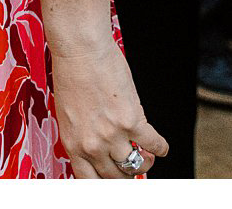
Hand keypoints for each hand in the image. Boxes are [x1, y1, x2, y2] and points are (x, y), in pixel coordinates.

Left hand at [47, 27, 167, 178]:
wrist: (80, 50)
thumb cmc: (71, 73)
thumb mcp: (70, 112)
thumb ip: (84, 133)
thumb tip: (103, 147)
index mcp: (72, 143)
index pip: (89, 180)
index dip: (105, 182)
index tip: (114, 180)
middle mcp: (91, 145)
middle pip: (114, 177)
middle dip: (126, 174)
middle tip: (134, 167)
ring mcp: (112, 135)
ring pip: (135, 165)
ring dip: (145, 162)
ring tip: (148, 155)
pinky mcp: (131, 121)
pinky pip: (154, 144)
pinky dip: (161, 148)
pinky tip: (161, 146)